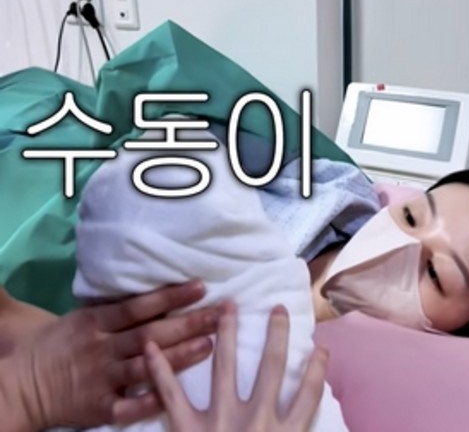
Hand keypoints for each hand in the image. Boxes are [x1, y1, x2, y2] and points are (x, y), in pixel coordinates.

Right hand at [9, 281, 218, 429]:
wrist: (24, 385)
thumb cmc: (62, 345)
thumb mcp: (82, 318)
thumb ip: (115, 308)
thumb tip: (156, 285)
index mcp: (96, 323)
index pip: (138, 307)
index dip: (170, 297)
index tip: (201, 287)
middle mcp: (100, 349)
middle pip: (149, 335)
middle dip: (187, 324)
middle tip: (220, 315)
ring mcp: (100, 379)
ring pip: (145, 367)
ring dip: (178, 357)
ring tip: (208, 346)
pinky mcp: (99, 407)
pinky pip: (129, 406)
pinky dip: (151, 400)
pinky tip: (177, 393)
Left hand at [146, 303, 328, 431]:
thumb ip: (298, 428)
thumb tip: (317, 420)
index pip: (309, 395)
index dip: (316, 370)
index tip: (320, 350)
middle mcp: (258, 422)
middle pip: (273, 370)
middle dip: (277, 337)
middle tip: (278, 309)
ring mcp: (220, 423)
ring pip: (227, 369)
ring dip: (228, 335)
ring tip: (228, 308)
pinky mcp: (186, 430)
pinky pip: (172, 395)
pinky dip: (160, 370)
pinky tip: (154, 345)